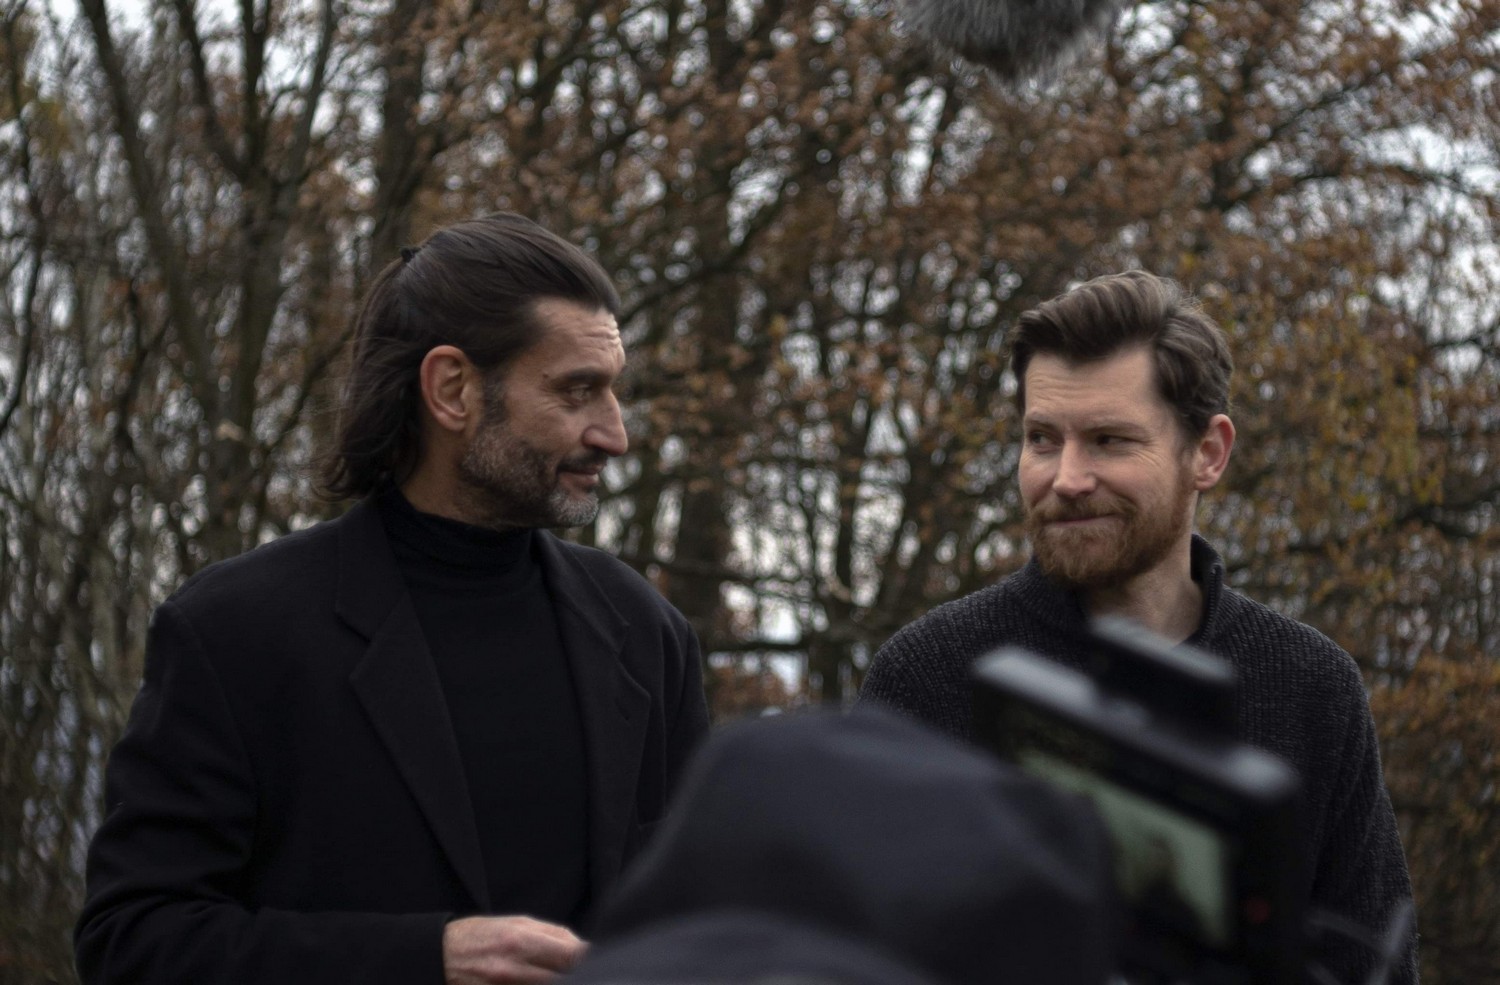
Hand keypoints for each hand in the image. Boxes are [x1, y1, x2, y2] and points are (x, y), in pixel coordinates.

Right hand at [443, 915, 586, 983]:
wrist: (441, 955)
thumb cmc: (481, 935)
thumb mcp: (517, 923)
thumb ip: (552, 935)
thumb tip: (582, 948)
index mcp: (522, 941)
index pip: (571, 956)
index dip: (589, 960)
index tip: (594, 960)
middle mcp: (514, 968)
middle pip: (564, 979)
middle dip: (577, 976)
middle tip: (580, 972)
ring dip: (558, 982)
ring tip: (560, 975)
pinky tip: (538, 982)